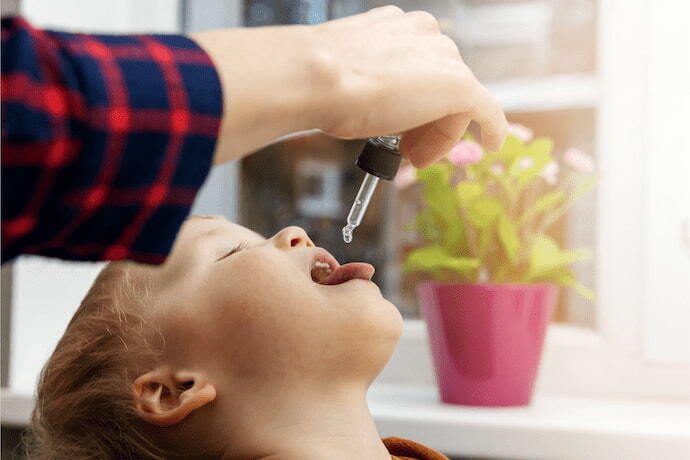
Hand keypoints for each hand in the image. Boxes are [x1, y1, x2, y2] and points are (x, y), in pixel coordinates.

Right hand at [191, 6, 506, 167]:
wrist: (315, 75)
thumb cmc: (315, 80)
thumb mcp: (341, 78)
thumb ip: (360, 85)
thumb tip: (351, 104)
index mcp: (397, 27)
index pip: (419, 69)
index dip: (413, 106)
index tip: (400, 131)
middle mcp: (426, 34)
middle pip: (441, 86)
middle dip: (427, 122)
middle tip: (409, 152)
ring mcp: (445, 58)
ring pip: (457, 103)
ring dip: (439, 134)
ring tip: (416, 157)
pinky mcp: (460, 85)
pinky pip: (488, 110)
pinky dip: (494, 129)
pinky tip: (496, 144)